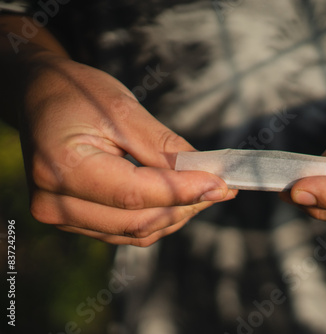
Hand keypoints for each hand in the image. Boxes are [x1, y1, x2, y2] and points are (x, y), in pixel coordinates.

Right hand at [21, 54, 235, 245]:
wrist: (40, 96)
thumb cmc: (77, 94)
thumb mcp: (122, 109)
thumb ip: (164, 147)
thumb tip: (206, 175)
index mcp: (63, 168)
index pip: (135, 194)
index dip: (184, 191)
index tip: (222, 184)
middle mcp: (56, 202)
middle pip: (138, 220)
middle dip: (186, 205)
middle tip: (220, 187)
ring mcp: (62, 216)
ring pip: (136, 231)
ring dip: (176, 214)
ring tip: (204, 191)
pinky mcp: (73, 220)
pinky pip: (125, 231)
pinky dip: (157, 218)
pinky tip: (179, 200)